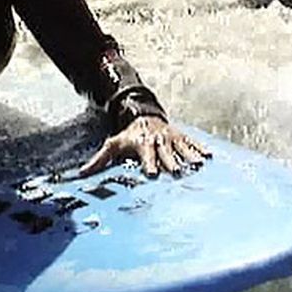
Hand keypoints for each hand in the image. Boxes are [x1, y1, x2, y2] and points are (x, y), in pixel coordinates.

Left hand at [79, 116, 210, 177]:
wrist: (144, 116)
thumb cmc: (128, 136)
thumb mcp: (113, 144)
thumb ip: (99, 160)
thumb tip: (82, 174)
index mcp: (142, 145)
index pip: (146, 156)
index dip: (149, 164)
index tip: (152, 174)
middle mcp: (158, 141)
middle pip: (165, 154)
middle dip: (171, 163)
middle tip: (177, 173)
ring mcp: (171, 138)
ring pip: (181, 148)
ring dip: (189, 157)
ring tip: (198, 165)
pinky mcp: (180, 136)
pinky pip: (191, 142)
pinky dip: (200, 148)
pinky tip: (209, 156)